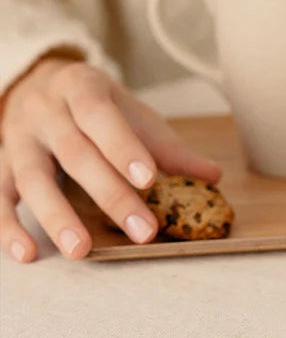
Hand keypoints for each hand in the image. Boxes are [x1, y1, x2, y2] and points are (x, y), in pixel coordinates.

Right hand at [0, 56, 220, 261]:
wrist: (39, 83)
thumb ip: (169, 148)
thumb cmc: (96, 106)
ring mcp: (18, 138)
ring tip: (80, 251)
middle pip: (76, 154)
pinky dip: (8, 227)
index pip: (102, 116)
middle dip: (110, 194)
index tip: (150, 180)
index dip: (124, 148)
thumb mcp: (133, 114)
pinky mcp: (0, 162)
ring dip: (57, 216)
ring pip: (33, 177)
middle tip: (141, 231)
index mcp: (82, 88)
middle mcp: (45, 111)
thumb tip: (213, 176)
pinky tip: (27, 254)